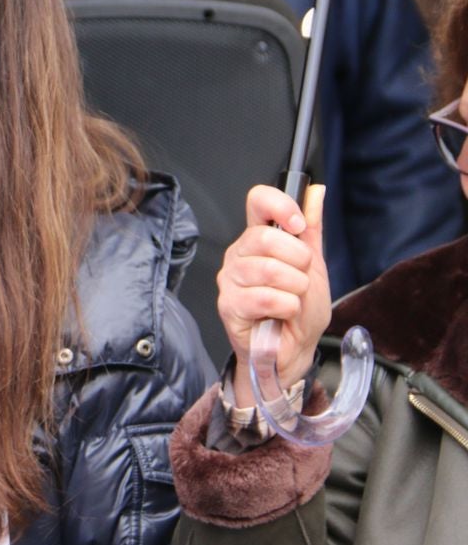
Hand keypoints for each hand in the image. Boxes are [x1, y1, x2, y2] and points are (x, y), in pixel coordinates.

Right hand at [217, 184, 330, 406]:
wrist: (293, 350)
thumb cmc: (299, 311)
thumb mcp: (315, 267)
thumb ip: (312, 231)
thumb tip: (316, 193)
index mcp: (259, 238)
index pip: (258, 201)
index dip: (280, 206)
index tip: (298, 225)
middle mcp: (240, 254)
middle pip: (265, 236)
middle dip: (297, 261)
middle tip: (300, 279)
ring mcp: (230, 278)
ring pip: (269, 269)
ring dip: (295, 288)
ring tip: (292, 299)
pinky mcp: (228, 304)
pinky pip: (265, 297)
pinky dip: (286, 307)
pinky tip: (282, 313)